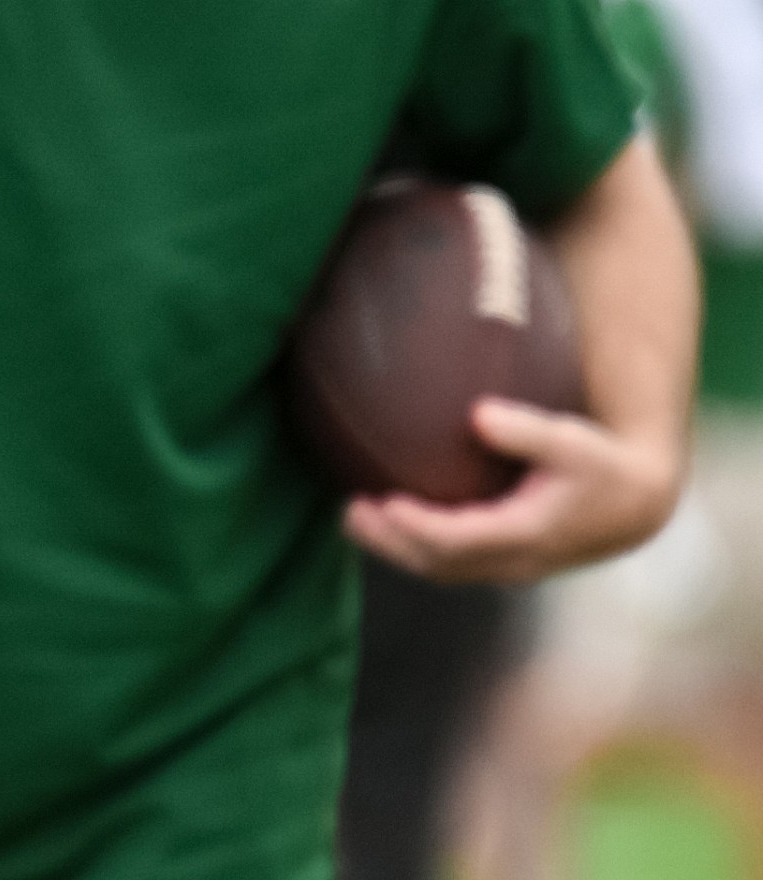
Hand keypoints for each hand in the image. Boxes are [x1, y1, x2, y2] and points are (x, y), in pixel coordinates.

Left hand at [344, 397, 681, 583]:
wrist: (636, 506)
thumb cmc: (601, 465)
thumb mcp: (572, 441)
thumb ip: (527, 431)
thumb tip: (478, 414)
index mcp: (529, 533)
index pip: (460, 540)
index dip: (418, 526)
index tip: (384, 502)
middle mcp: (515, 560)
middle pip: (440, 563)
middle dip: (391, 542)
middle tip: (348, 511)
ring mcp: (510, 566)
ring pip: (443, 568)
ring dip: (396, 548)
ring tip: (353, 516)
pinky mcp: (506, 561)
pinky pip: (452, 562)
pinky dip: (416, 546)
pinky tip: (389, 519)